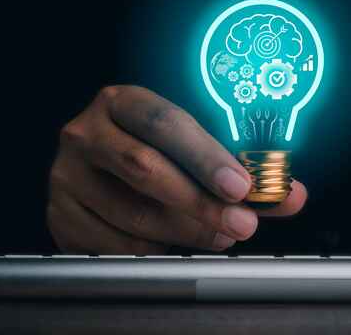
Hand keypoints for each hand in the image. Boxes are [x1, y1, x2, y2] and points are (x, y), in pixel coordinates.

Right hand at [47, 85, 307, 253]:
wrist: (93, 166)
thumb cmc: (155, 151)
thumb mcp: (191, 147)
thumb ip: (240, 171)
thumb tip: (289, 195)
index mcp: (120, 101)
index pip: (163, 123)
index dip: (205, 156)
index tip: (242, 185)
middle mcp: (85, 132)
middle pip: (144, 168)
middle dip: (201, 201)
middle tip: (242, 223)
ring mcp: (66, 175)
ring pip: (132, 213)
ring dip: (185, 231)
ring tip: (220, 235)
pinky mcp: (60, 214)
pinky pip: (113, 243)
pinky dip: (153, 249)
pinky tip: (177, 245)